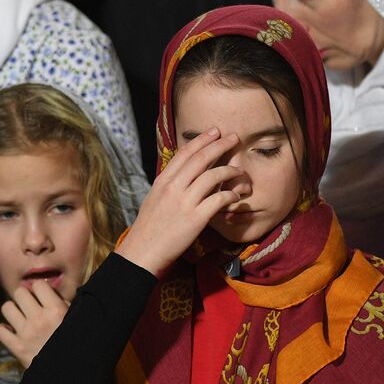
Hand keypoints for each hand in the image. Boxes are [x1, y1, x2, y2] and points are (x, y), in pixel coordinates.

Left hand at [0, 280, 68, 368]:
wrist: (70, 374)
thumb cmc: (76, 344)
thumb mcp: (76, 320)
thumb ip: (65, 305)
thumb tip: (52, 292)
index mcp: (56, 310)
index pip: (38, 284)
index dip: (40, 289)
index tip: (43, 296)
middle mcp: (39, 318)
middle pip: (19, 292)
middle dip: (24, 297)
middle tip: (30, 306)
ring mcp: (26, 333)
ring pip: (6, 307)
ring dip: (13, 311)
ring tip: (20, 317)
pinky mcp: (16, 347)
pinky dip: (4, 330)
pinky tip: (12, 332)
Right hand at [116, 129, 243, 274]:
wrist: (143, 251)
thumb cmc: (149, 227)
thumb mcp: (155, 198)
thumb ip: (170, 184)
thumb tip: (184, 174)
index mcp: (163, 180)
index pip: (185, 153)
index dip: (202, 140)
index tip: (214, 132)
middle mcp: (173, 187)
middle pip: (201, 159)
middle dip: (220, 145)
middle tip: (234, 138)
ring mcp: (185, 202)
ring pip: (213, 176)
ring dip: (230, 171)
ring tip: (240, 171)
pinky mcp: (196, 218)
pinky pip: (219, 200)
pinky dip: (231, 195)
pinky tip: (236, 196)